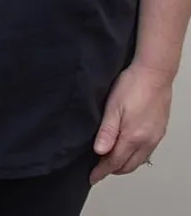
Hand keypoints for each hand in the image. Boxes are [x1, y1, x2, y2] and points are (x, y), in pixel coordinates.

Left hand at [90, 62, 172, 183]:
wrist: (154, 74)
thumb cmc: (132, 86)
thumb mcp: (113, 106)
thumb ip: (107, 131)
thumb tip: (99, 151)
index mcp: (133, 137)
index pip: (115, 162)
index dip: (102, 171)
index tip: (92, 177)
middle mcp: (146, 141)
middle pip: (127, 165)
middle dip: (112, 169)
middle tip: (98, 169)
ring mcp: (155, 137)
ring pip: (138, 160)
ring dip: (124, 163)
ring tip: (110, 160)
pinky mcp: (159, 131)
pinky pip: (146, 152)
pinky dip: (134, 156)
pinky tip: (127, 149)